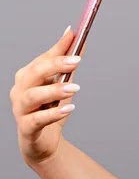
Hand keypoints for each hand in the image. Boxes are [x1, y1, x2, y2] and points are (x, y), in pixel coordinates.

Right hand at [10, 27, 85, 166]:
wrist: (44, 143)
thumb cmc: (49, 111)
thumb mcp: (62, 85)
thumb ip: (68, 65)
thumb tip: (78, 39)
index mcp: (27, 77)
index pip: (42, 59)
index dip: (59, 48)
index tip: (75, 35)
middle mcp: (20, 90)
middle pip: (34, 73)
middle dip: (55, 65)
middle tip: (76, 60)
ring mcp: (21, 109)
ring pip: (33, 96)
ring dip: (55, 90)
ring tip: (75, 87)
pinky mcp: (27, 128)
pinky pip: (37, 120)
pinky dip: (53, 113)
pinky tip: (69, 109)